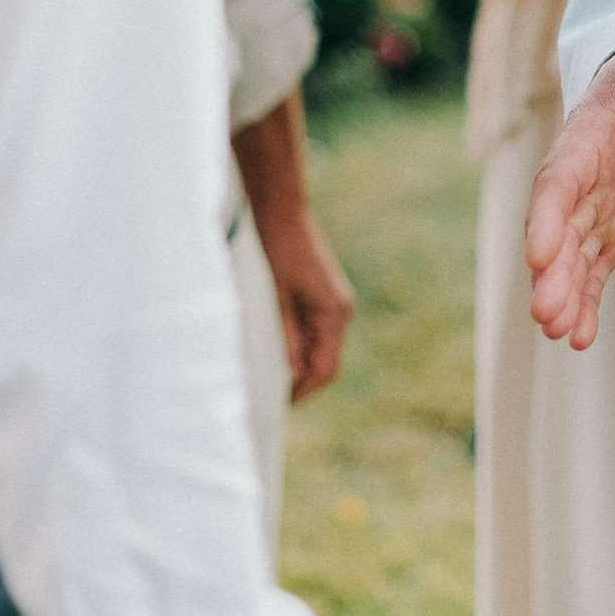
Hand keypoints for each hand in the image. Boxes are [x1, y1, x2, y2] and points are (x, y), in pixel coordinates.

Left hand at [260, 205, 356, 401]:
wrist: (282, 210)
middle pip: (327, 362)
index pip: (325, 369)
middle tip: (273, 396)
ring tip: (272, 376)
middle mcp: (342, 311)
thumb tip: (291, 376)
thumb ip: (287, 338)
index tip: (278, 405)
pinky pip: (318, 331)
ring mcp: (336, 302)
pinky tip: (280, 349)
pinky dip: (303, 345)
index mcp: (333, 314)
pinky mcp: (326, 295)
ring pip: (323, 348)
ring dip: (303, 364)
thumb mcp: (276, 300)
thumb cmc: (276, 251)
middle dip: (303, 381)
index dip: (302, 391)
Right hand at [525, 21, 614, 349]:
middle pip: (557, 230)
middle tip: (546, 314)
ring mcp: (591, 209)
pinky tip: (580, 340)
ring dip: (564, 295)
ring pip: (571, 259)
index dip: (548, 216)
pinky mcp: (608, 232)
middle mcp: (579, 177)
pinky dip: (586, 304)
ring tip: (561, 334)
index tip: (540, 254)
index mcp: (587, 135)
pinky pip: (592, 272)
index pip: (560, 179)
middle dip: (551, 272)